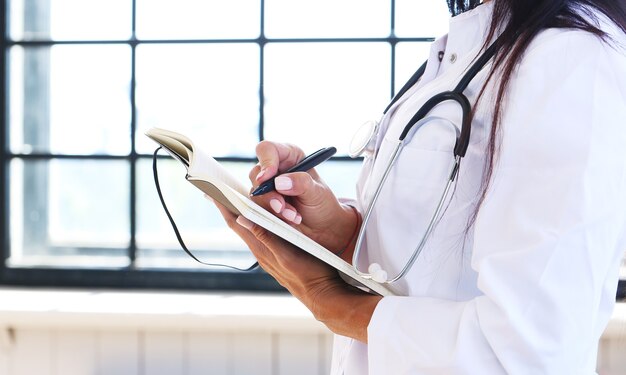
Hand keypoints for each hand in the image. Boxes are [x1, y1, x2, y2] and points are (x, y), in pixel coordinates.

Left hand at [212, 200, 380, 342]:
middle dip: (226, 205)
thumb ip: (266, 236)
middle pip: (238, 223)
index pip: (236, 222)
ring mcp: (267, 254)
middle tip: (216, 189)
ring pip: (248, 228)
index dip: (223, 205)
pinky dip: (252, 221)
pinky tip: (255, 217)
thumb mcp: (288, 253)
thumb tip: (242, 219)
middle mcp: (260, 250)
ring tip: (230, 198)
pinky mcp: (276, 255)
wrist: (322, 294)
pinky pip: (259, 234)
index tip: (211, 189)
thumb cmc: (310, 273)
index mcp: (260, 248)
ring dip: (238, 212)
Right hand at [249, 141, 358, 255]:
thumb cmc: (322, 204)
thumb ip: (301, 183)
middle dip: (269, 194)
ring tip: (293, 216)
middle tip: (281, 207)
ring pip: (256, 194)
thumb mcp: (317, 192)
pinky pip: (258, 208)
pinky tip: (289, 220)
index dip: (265, 162)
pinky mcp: (263, 203)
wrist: (322, 227)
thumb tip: (279, 181)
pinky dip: (272, 216)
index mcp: (289, 156)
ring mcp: (267, 187)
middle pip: (256, 174)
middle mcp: (275, 169)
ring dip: (273, 208)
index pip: (268, 149)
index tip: (267, 178)